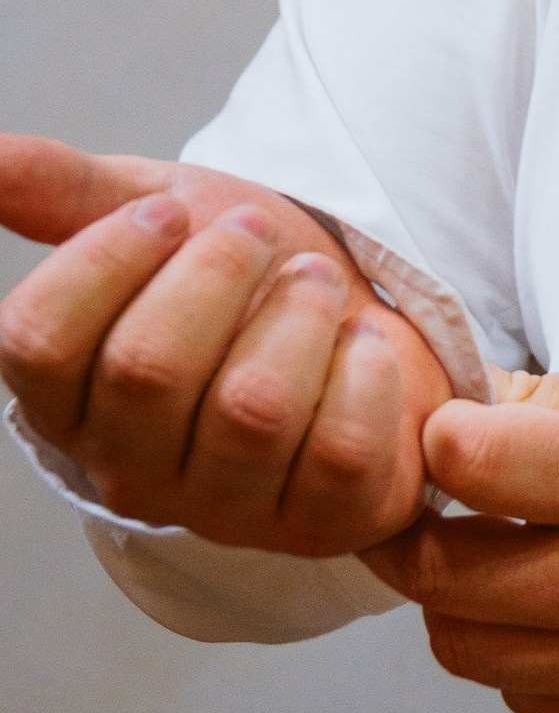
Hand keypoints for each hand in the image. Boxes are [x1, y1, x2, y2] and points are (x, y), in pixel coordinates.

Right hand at [0, 133, 449, 552]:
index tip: (169, 212)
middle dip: (219, 271)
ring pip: (252, 408)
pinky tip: (365, 345)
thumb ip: (64, 190)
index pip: (38, 341)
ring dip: (299, 314)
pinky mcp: (319, 523)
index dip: (107, 259)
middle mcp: (131, 471)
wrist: (360, 322)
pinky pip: (342, 448)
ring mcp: (224, 509)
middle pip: (147, 368)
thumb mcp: (158, 212)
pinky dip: (366, 371)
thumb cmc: (247, 278)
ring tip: (318, 281)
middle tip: (258, 235)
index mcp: (70, 401)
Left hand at [365, 365, 558, 712]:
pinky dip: (523, 660)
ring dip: (463, 606)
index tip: (447, 443)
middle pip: (439, 575)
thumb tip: (435, 410)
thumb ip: (537, 402)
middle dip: (419, 538)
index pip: (468, 462)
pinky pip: (520, 698)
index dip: (438, 446)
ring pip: (462, 649)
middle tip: (433, 517)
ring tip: (502, 571)